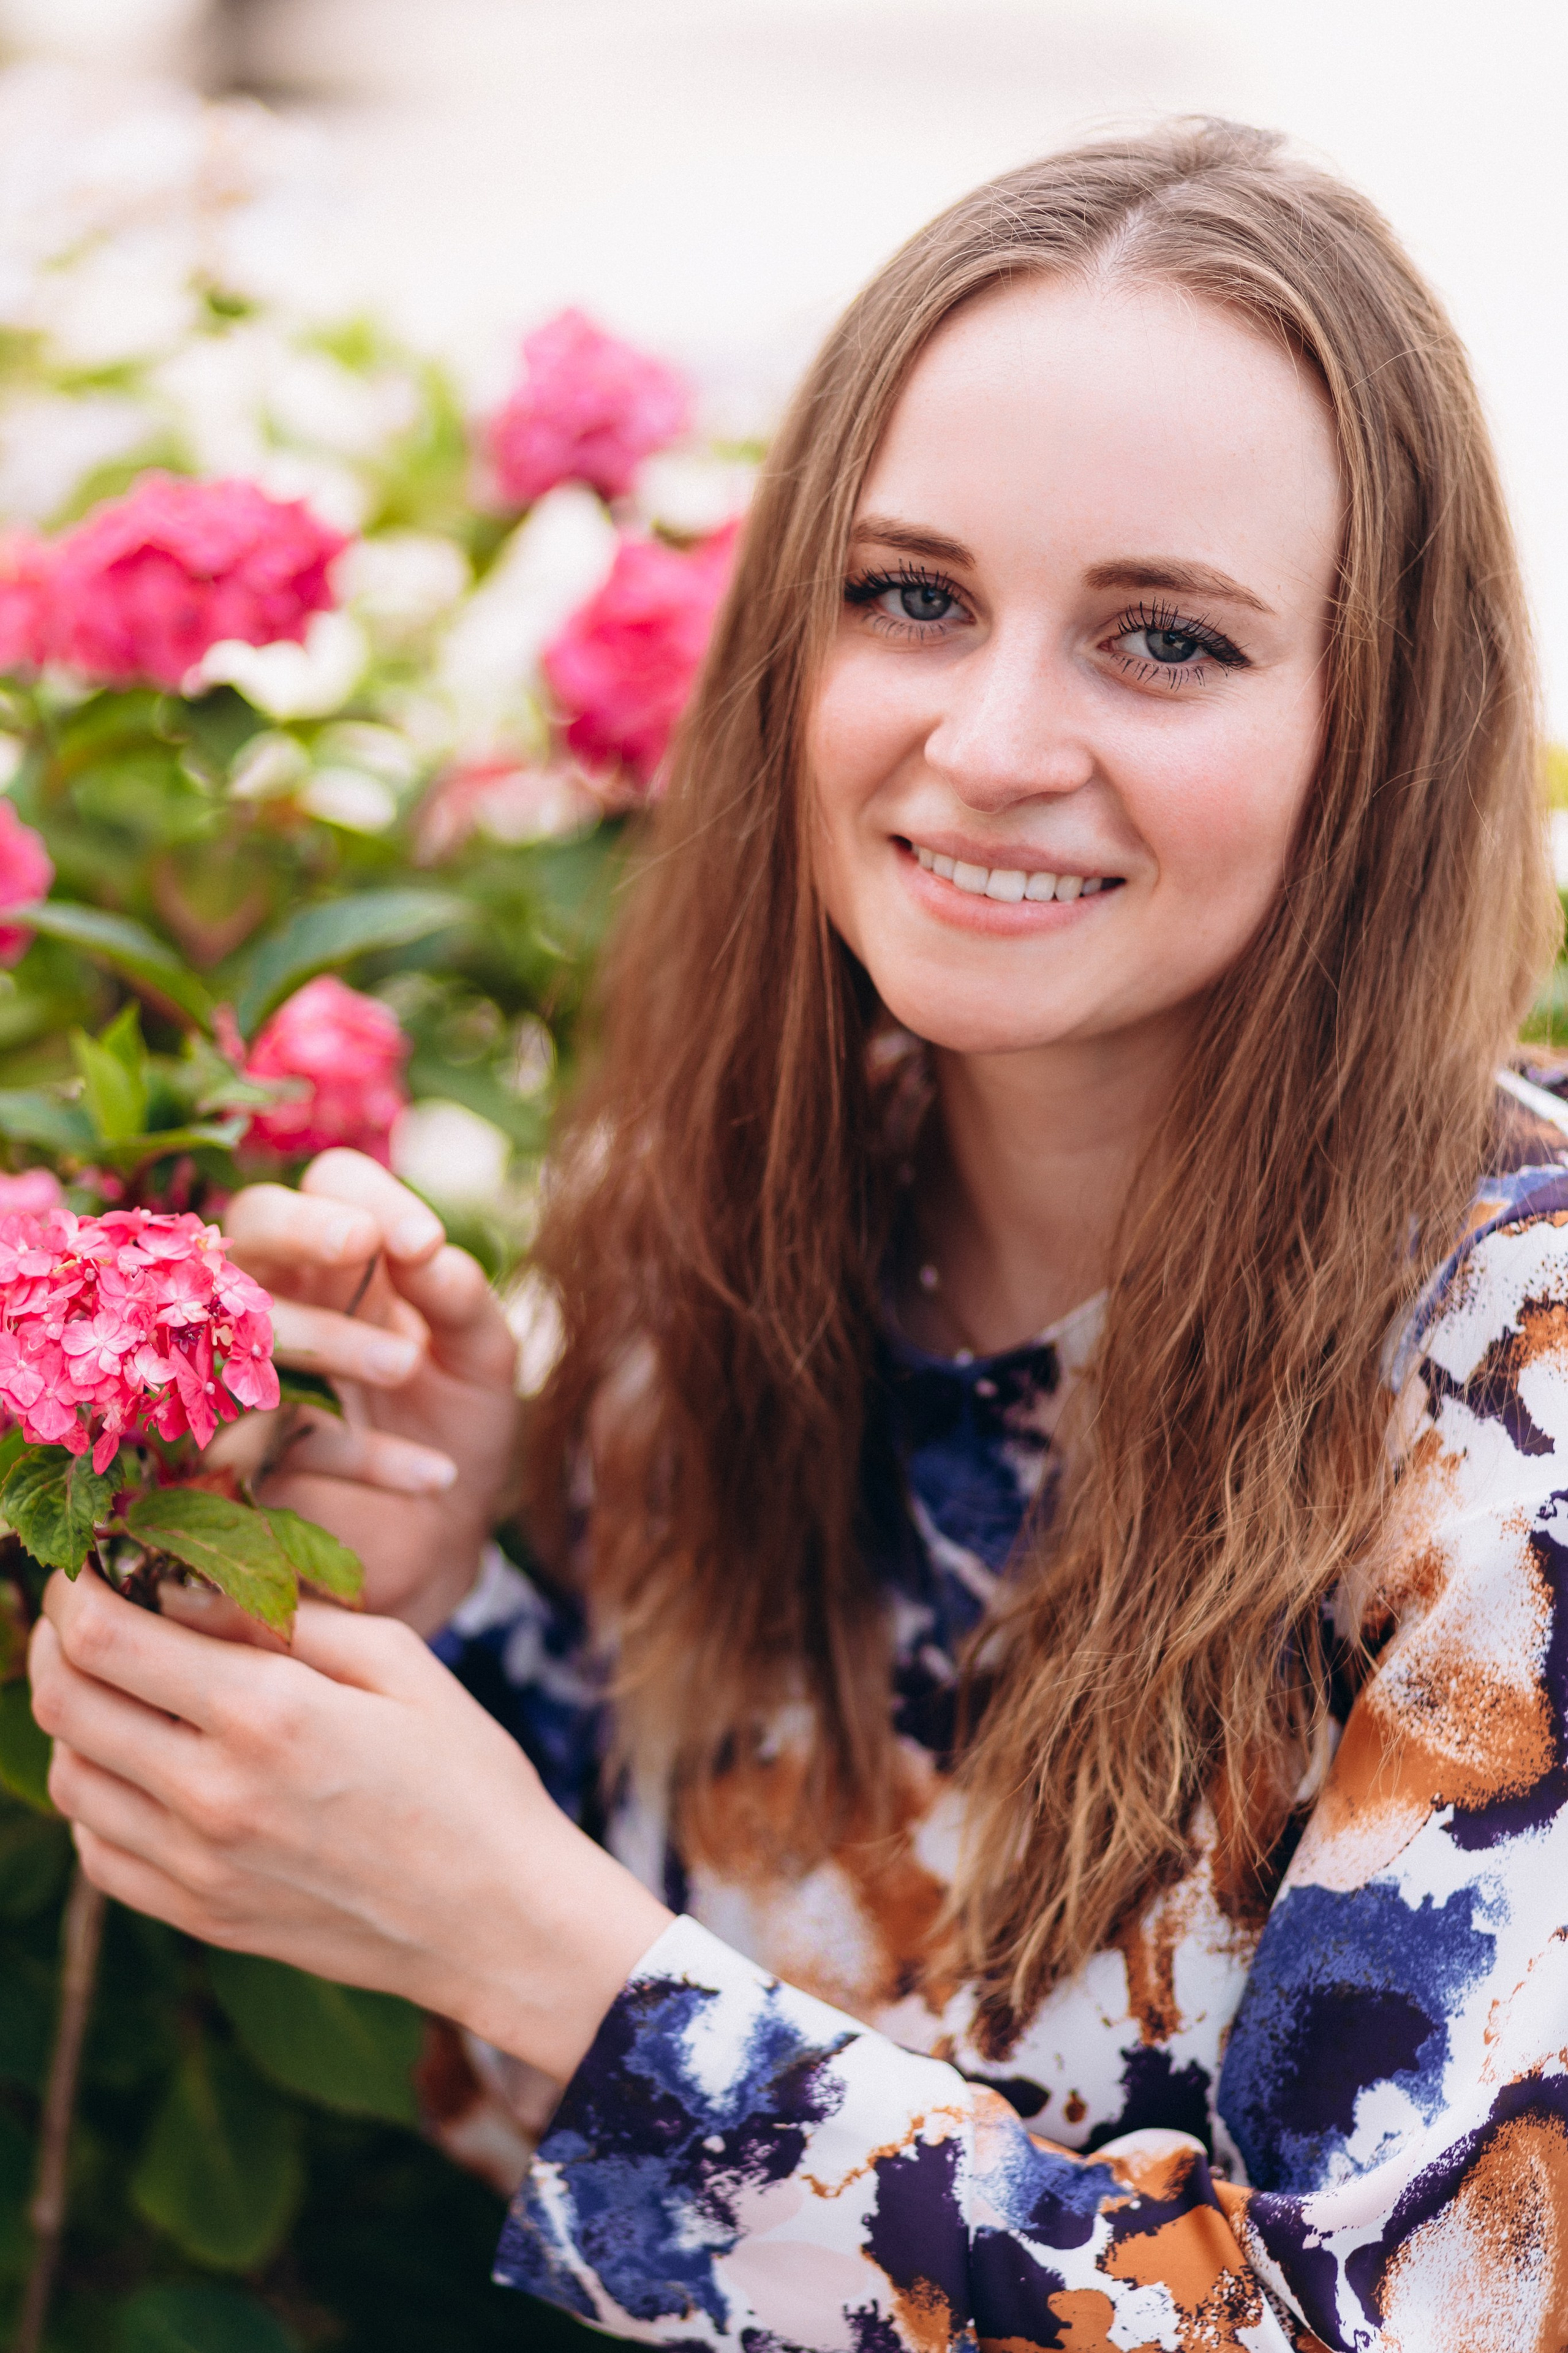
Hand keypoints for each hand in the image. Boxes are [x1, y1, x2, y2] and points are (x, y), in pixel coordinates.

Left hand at [29, 1571, 671, 2084]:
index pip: (105, 1638)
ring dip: (76, 1719)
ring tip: (123, 1686)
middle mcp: (213, 1794)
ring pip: (67, 1778)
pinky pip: (97, 1852)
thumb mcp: (399, 1660)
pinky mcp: (198, 1917)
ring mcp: (197, 1867)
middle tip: (88, 1609)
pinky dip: (100, 1799)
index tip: (91, 1561)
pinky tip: (147, 1767)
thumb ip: (287, 1616)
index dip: (77, 1587)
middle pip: (63, 1704)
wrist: (498, 1920)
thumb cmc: (466, 1774)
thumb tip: (188, 1582)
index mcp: (267, 1714)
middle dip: (59, 1639)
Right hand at [218, 1148, 524, 1631]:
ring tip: (405, 1365)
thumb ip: (458, 1296)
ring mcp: (248, 1367)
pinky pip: (272, 1435)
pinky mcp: (239, 1451)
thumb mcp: (482, 1356)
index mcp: (345, 1256)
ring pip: (244, 1322)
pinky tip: (434, 1473)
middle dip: (301, 1226)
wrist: (440, 1529)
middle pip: (254, 1222)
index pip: (334, 1185)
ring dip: (327, 1336)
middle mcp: (285, 1293)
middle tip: (359, 1246)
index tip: (420, 1241)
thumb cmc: (456, 1417)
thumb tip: (419, 1248)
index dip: (368, 1199)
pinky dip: (360, 1453)